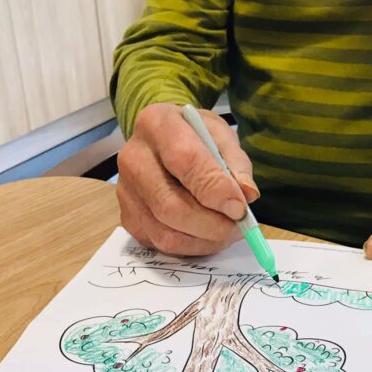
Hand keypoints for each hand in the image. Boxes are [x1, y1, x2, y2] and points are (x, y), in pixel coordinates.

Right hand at [117, 103, 258, 254]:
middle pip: (170, 206)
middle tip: (238, 226)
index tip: (240, 208)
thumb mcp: (221, 136)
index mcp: (156, 124)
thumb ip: (236, 163)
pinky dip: (192, 246)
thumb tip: (247, 196)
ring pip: (166, 233)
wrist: (163, 141)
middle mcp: (133, 158)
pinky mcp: (127, 217)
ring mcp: (125, 191)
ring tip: (227, 231)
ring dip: (205, 241)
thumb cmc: (195, 136)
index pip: (184, 161)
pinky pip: (161, 244)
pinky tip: (206, 234)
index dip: (215, 189)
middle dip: (212, 225)